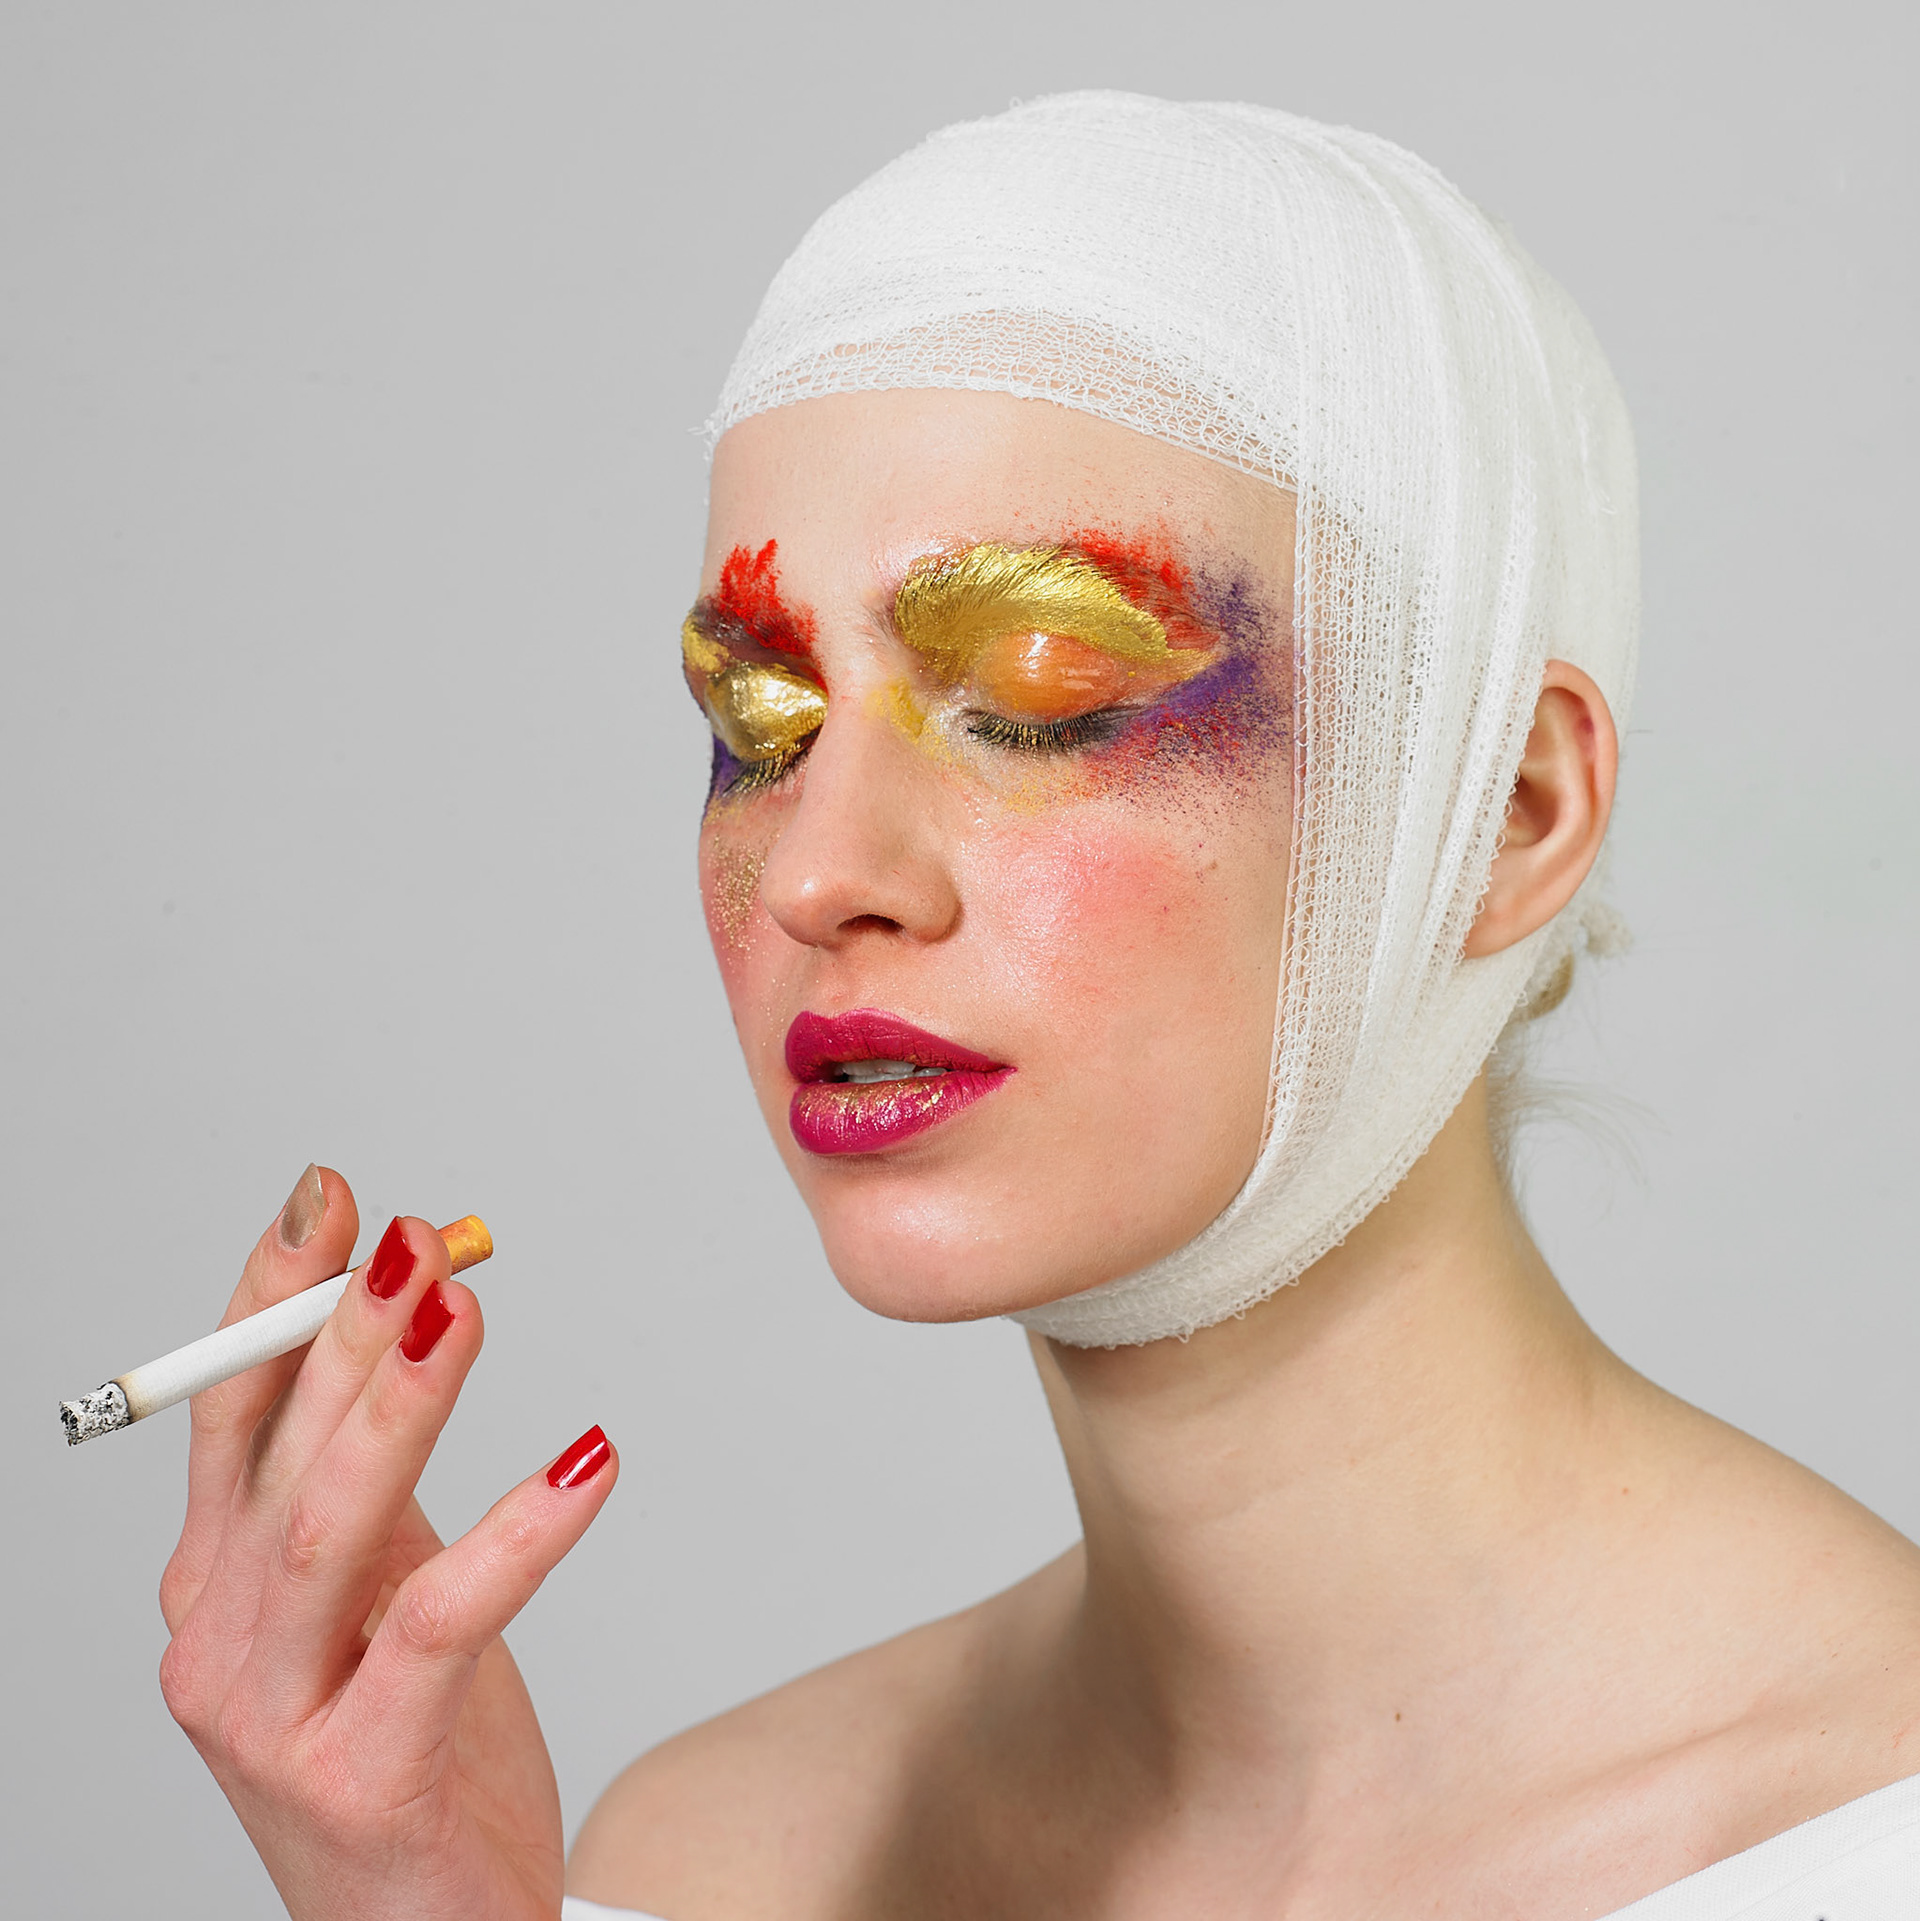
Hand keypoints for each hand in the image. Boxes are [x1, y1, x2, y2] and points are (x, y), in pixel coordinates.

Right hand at [157, 1167, 616, 1919]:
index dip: (273, 1301)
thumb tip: (411, 1334)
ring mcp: (273, 1719)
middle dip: (347, 1332)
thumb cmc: (408, 1753)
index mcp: (212, 1589)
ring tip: (467, 1306)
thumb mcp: (372, 1603)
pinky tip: (591, 1460)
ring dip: (404, 1405)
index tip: (329, 1197)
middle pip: (280, 1457)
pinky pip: (441, 1625)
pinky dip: (519, 1534)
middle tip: (415, 1236)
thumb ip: (371, 1491)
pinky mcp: (361, 1776)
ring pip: (334, 1528)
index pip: (229, 1417)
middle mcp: (215, 1647)